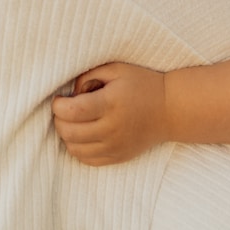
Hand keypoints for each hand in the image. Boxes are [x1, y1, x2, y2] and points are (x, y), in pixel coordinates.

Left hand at [51, 61, 168, 165]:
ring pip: (75, 148)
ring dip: (67, 135)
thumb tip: (70, 94)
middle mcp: (112, 128)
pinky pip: (87, 160)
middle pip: (69, 132)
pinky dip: (78, 149)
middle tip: (64, 110)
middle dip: (59, 120)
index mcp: (111, 103)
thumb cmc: (142, 84)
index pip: (72, 111)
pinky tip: (83, 135)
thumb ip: (89, 76)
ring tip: (74, 122)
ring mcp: (115, 146)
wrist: (170, 110)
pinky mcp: (118, 157)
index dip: (58, 106)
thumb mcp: (116, 69)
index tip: (60, 99)